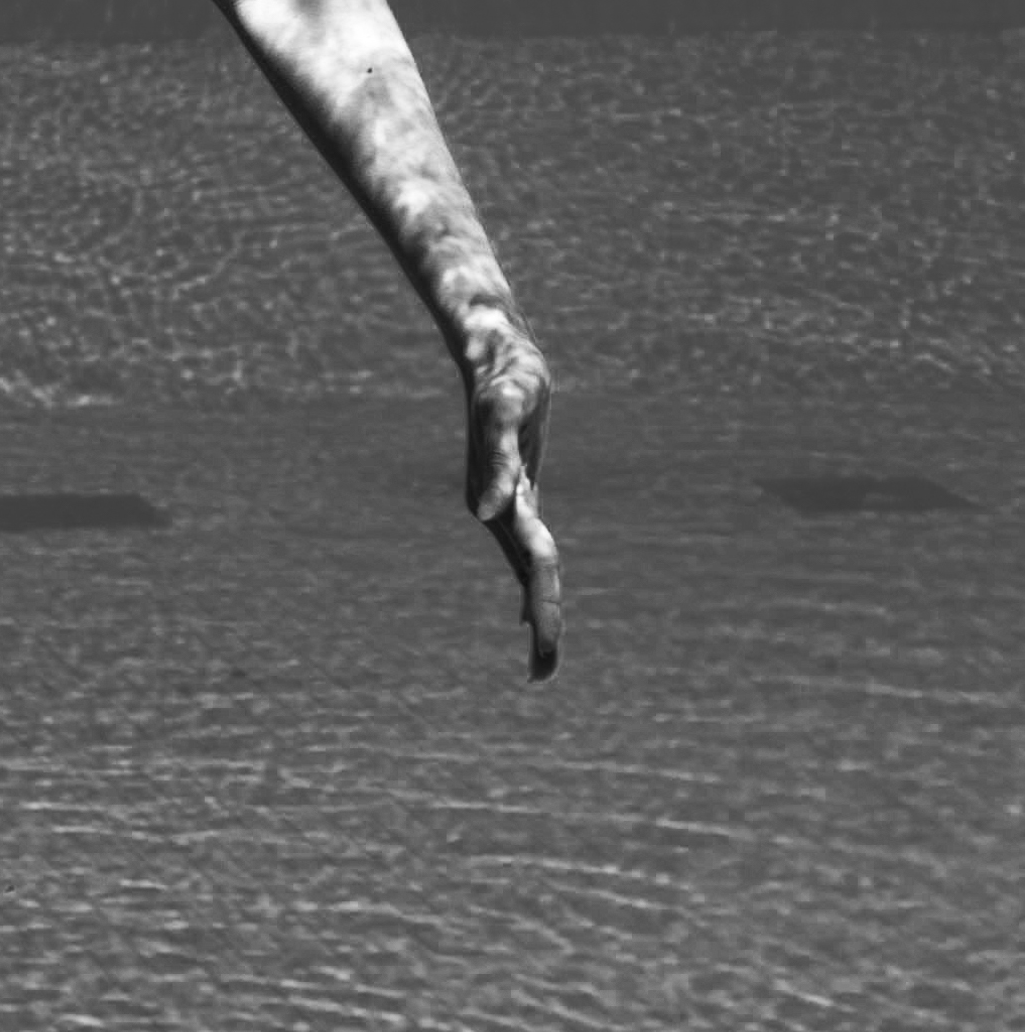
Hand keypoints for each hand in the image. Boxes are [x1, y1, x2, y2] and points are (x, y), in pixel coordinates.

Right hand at [464, 322, 559, 682]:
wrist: (495, 354)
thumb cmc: (505, 377)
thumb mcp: (505, 412)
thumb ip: (499, 461)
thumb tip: (487, 513)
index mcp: (503, 501)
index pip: (533, 563)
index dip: (542, 605)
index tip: (545, 645)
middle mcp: (503, 509)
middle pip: (529, 577)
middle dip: (539, 626)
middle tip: (543, 677)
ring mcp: (507, 503)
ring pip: (527, 569)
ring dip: (536, 612)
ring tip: (541, 658)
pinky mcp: (516, 492)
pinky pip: (526, 550)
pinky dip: (530, 584)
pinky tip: (527, 608)